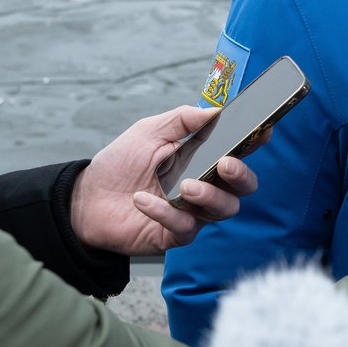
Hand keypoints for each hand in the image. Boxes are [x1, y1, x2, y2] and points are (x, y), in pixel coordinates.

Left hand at [70, 105, 261, 256]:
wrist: (86, 198)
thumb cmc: (119, 164)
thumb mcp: (148, 131)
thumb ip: (181, 119)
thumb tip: (213, 110)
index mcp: (203, 159)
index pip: (238, 151)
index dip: (254, 142)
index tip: (261, 132)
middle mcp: (204, 187)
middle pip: (243, 188)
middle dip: (241, 176)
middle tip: (225, 165)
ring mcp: (192, 213)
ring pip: (223, 210)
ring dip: (210, 197)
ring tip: (186, 187)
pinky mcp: (174, 236)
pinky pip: (185, 228)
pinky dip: (165, 213)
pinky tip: (143, 201)